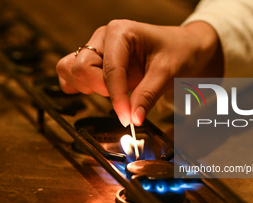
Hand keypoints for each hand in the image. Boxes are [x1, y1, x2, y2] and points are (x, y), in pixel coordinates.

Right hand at [56, 20, 222, 125]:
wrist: (183, 48)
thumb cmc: (177, 53)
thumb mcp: (167, 73)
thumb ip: (147, 96)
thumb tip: (133, 120)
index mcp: (120, 32)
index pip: (109, 70)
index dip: (116, 98)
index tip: (127, 119)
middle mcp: (103, 38)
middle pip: (81, 67)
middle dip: (100, 89)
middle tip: (123, 98)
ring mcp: (97, 49)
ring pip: (70, 69)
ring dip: (86, 87)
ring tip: (111, 91)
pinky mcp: (95, 62)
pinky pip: (71, 73)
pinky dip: (79, 86)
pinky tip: (98, 91)